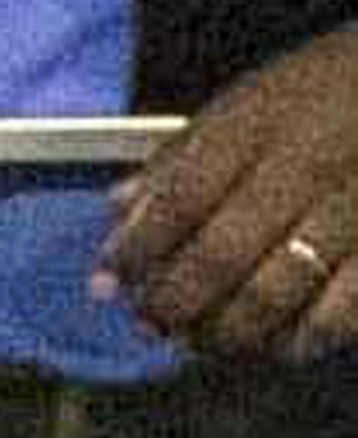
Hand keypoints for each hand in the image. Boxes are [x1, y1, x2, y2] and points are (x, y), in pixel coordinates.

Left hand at [98, 29, 357, 358]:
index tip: (105, 281)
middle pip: (223, 255)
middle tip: (149, 324)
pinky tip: (280, 344)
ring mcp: (354, 210)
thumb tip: (118, 208)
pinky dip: (306, 337)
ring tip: (201, 342)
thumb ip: (179, 156)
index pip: (179, 199)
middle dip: (176, 301)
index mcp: (254, 127)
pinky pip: (345, 311)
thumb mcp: (245, 100)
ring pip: (279, 292)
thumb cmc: (322, 92)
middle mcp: (303, 169)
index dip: (137, 249)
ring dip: (230, 330)